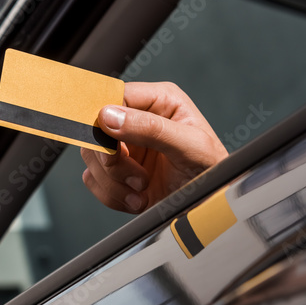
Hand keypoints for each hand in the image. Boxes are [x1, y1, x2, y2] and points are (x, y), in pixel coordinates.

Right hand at [81, 81, 227, 213]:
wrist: (213, 207)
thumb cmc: (212, 171)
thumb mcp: (190, 146)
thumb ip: (151, 128)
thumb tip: (110, 117)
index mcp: (159, 101)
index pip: (115, 96)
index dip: (105, 120)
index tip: (110, 144)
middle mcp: (139, 121)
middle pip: (96, 130)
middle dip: (112, 160)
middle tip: (135, 176)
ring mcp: (127, 148)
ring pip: (92, 157)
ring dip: (113, 181)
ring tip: (142, 189)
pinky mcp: (119, 173)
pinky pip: (94, 180)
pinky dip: (112, 196)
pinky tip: (138, 198)